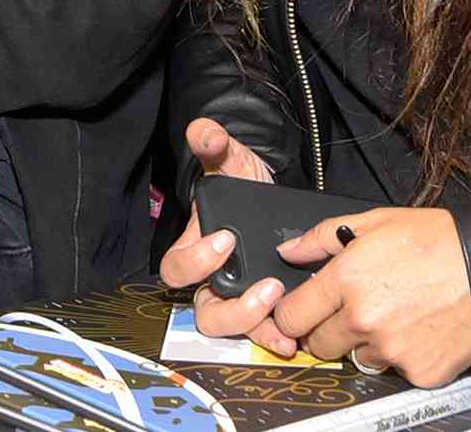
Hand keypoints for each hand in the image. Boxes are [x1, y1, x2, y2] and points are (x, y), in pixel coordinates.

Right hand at [157, 118, 301, 356]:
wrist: (269, 192)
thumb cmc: (240, 179)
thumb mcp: (229, 158)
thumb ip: (213, 143)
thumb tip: (204, 132)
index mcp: (195, 246)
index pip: (176, 268)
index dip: (196, 261)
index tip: (226, 239)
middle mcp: (211, 278)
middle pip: (204, 311)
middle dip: (233, 307)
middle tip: (267, 285)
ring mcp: (236, 295)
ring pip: (230, 328)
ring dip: (255, 325)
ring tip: (282, 310)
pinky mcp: (262, 306)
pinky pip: (260, 332)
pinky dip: (273, 337)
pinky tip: (293, 337)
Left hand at [273, 207, 470, 385]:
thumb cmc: (438, 241)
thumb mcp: (374, 222)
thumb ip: (321, 238)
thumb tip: (289, 251)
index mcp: (346, 280)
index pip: (292, 317)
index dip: (291, 314)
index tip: (298, 312)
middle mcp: (363, 320)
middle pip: (319, 345)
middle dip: (326, 330)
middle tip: (352, 309)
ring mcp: (391, 351)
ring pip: (356, 358)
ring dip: (365, 342)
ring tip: (394, 312)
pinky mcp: (418, 372)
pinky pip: (393, 370)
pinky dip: (400, 355)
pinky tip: (417, 328)